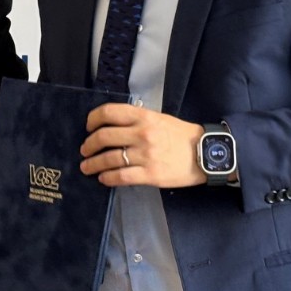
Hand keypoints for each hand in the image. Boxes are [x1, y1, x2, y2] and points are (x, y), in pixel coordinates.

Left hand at [79, 102, 204, 187]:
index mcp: (144, 117)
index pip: (109, 113)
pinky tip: (103, 178)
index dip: (93, 120)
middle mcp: (142, 134)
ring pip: (109, 159)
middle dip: (89, 145)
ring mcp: (146, 155)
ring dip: (92, 164)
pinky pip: (121, 176)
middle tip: (85, 150)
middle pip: (103, 137)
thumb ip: (137, 119)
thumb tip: (112, 125)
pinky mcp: (150, 174)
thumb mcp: (160, 118)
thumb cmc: (182, 136)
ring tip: (87, 167)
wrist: (205, 153)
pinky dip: (107, 178)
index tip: (88, 127)